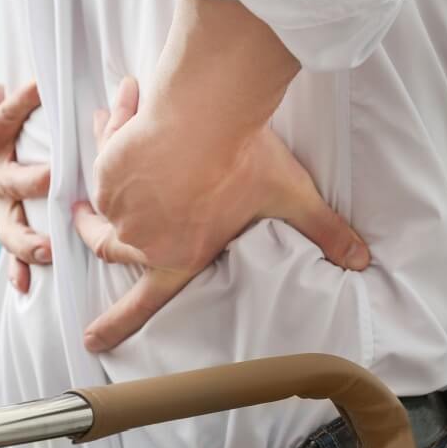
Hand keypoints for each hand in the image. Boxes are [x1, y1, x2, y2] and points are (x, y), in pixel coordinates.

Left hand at [0, 72, 51, 290]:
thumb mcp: (13, 166)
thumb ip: (48, 182)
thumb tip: (111, 186)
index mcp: (7, 204)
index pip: (18, 243)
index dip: (28, 263)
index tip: (54, 271)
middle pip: (10, 226)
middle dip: (30, 242)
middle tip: (53, 250)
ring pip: (9, 180)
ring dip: (34, 180)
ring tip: (58, 175)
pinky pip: (8, 114)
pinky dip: (29, 98)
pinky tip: (45, 87)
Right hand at [72, 76, 370, 352]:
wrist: (206, 116)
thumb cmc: (245, 161)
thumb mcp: (291, 199)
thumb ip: (324, 231)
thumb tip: (362, 260)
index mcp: (178, 256)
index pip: (144, 303)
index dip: (116, 323)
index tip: (92, 340)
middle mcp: (142, 236)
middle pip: (107, 246)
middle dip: (92, 234)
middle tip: (85, 220)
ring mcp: (119, 201)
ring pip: (103, 194)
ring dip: (111, 170)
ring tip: (119, 138)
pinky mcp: (108, 164)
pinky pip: (105, 148)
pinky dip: (114, 130)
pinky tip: (127, 107)